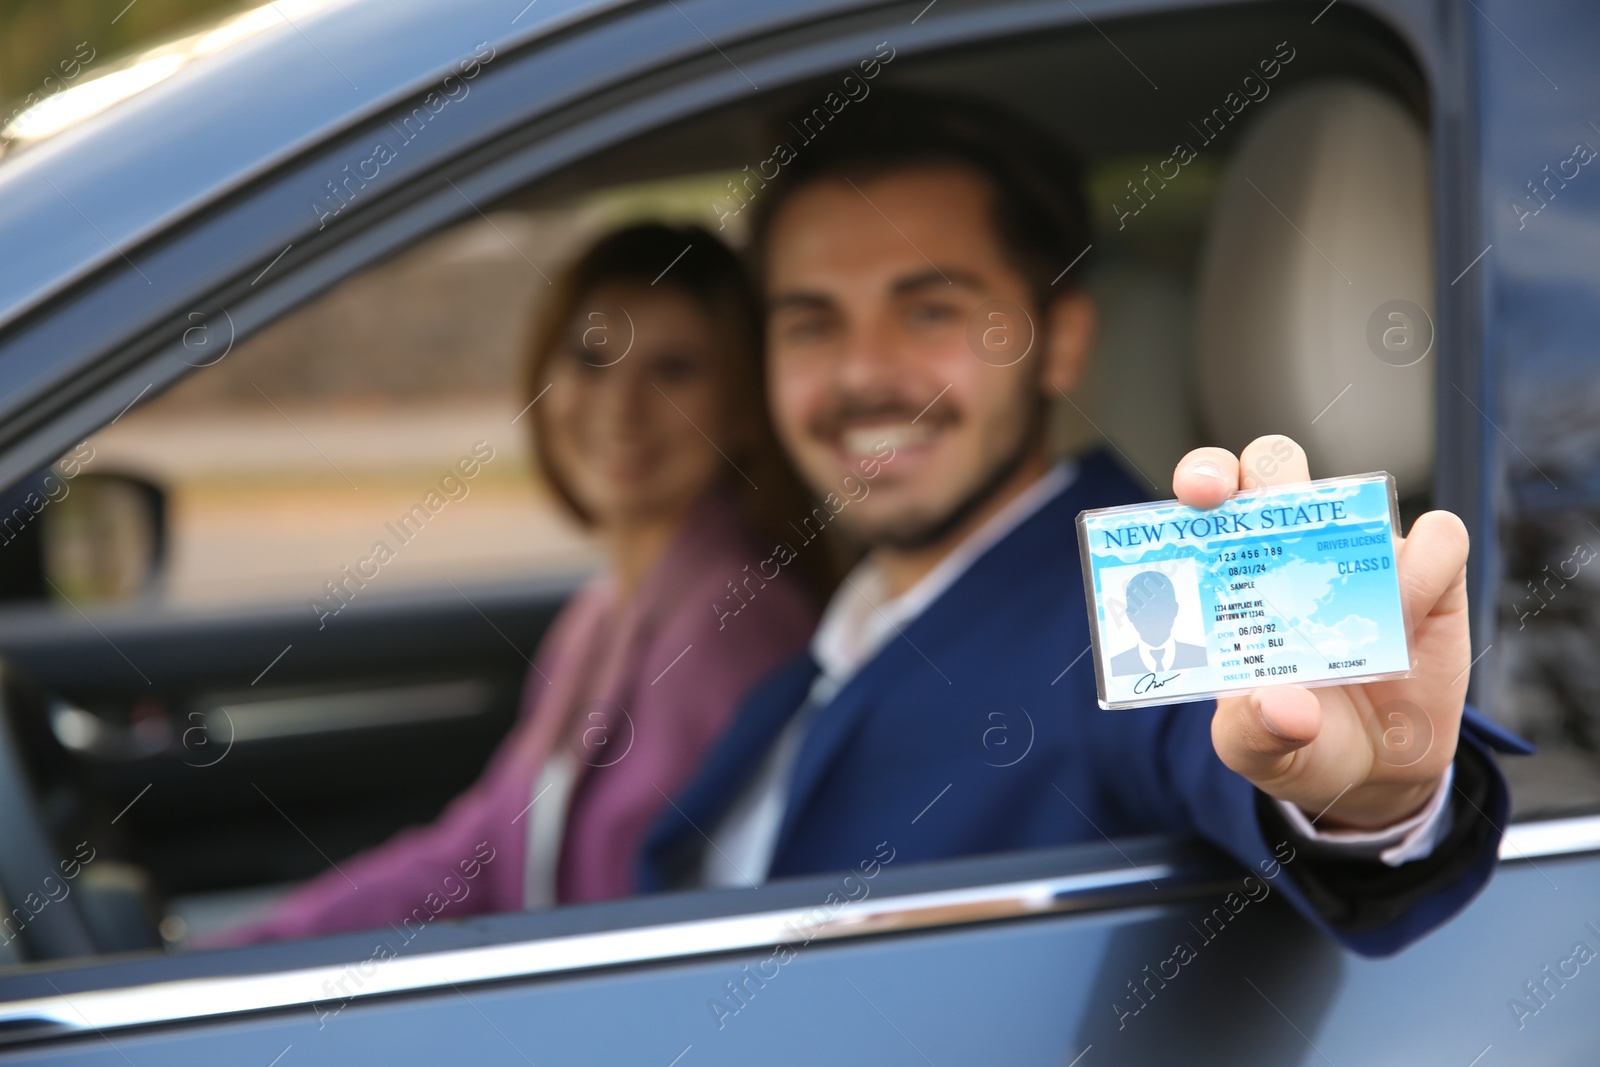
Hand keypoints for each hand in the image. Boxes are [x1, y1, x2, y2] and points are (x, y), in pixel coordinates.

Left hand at [1173, 435, 1466, 829]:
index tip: (1197, 495)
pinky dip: (1427, 564)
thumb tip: (1284, 708)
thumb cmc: (1294, 742)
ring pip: (1356, 493)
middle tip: (1243, 501)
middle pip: (1274, 469)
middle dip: (1255, 468)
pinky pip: (1440, 540)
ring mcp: (1361, 557)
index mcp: (1233, 576)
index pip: (1212, 503)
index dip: (1203, 479)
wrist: (1374, 773)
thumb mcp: (1256, 751)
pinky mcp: (1430, 578)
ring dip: (1352, 526)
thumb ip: (1255, 732)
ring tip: (1356, 594)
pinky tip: (1411, 612)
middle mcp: (1294, 550)